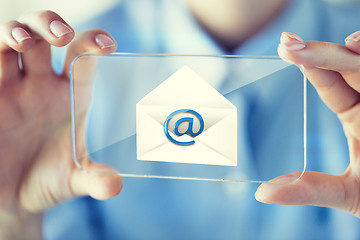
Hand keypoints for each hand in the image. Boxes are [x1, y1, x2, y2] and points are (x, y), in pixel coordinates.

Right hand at [0, 11, 122, 237]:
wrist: (12, 199)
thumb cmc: (47, 182)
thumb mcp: (73, 181)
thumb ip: (94, 180)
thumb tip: (116, 185)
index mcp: (71, 96)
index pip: (82, 58)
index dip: (93, 43)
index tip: (108, 45)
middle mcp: (40, 84)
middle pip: (44, 36)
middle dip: (50, 25)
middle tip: (60, 35)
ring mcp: (10, 88)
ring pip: (9, 41)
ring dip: (14, 31)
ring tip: (21, 40)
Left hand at [255, 31, 359, 216]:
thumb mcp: (348, 193)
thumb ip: (310, 189)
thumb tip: (262, 193)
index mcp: (356, 115)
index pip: (329, 84)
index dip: (309, 65)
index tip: (284, 48)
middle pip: (349, 68)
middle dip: (322, 53)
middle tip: (288, 42)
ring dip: (359, 53)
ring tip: (346, 42)